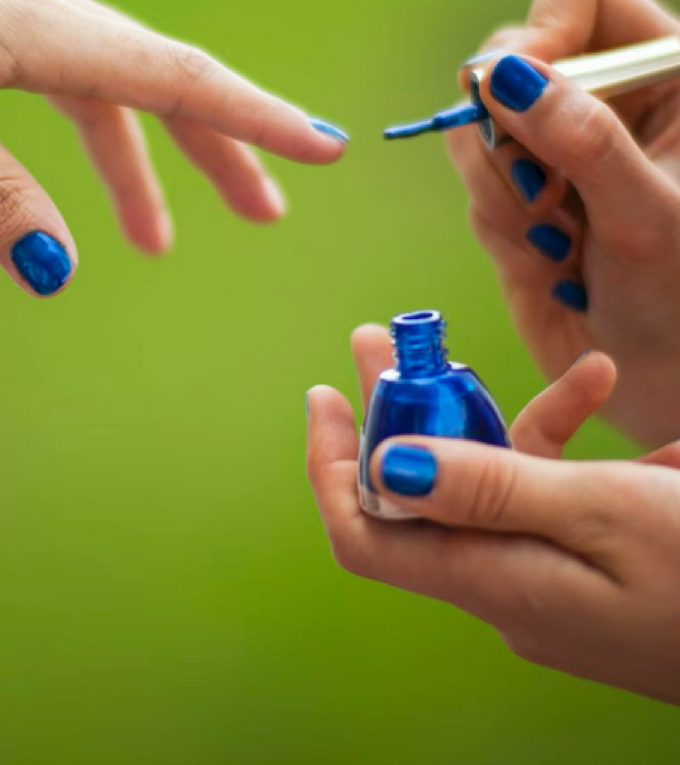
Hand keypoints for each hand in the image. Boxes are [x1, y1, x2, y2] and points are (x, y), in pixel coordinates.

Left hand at [306, 326, 679, 705]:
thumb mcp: (603, 514)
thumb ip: (490, 488)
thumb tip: (382, 462)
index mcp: (494, 582)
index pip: (366, 532)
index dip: (331, 462)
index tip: (326, 392)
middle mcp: (506, 589)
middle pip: (422, 495)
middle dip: (402, 413)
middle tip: (383, 341)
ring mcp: (548, 582)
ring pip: (488, 488)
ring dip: (486, 418)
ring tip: (482, 355)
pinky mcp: (590, 571)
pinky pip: (554, 501)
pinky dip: (567, 446)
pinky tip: (603, 387)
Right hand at [446, 0, 679, 445]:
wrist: (660, 377)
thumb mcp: (651, 218)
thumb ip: (584, 141)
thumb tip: (500, 73)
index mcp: (665, 71)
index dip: (539, 33)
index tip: (518, 96)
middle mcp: (602, 95)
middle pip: (505, 57)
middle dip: (510, 135)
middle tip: (548, 197)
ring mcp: (553, 144)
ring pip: (475, 125)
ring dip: (505, 191)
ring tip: (561, 243)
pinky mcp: (516, 190)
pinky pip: (472, 180)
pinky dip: (498, 224)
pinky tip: (549, 261)